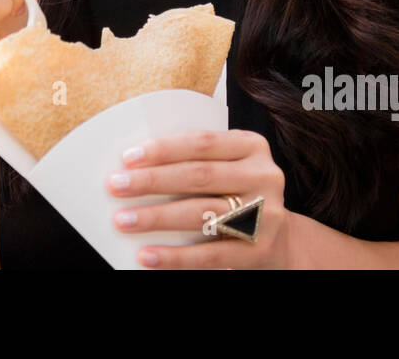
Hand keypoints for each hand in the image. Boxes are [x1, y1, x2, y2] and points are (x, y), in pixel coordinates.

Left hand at [106, 129, 292, 268]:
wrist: (283, 238)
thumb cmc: (240, 194)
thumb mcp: (229, 167)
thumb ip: (197, 161)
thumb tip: (136, 167)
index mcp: (252, 147)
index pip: (202, 143)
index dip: (163, 149)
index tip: (128, 158)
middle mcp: (264, 176)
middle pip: (199, 176)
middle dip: (152, 181)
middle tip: (116, 186)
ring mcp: (266, 214)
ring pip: (202, 213)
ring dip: (157, 217)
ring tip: (123, 220)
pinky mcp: (260, 250)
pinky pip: (210, 254)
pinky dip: (175, 256)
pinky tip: (148, 255)